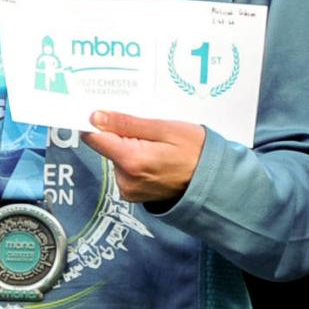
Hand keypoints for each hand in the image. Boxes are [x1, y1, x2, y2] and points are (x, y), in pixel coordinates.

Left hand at [82, 111, 204, 206]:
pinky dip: (135, 162)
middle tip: (150, 133)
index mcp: (132, 160)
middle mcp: (125, 179)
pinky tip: (156, 160)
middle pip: (107, 147)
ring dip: (130, 149)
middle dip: (122, 136)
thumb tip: (96, 117)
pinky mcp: (133, 195)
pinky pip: (125, 171)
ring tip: (157, 148)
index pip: (94, 138)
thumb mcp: (165, 128)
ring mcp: (129, 190)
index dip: (98, 123)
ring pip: (116, 158)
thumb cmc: (196, 152)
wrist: (214, 182)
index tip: (106, 113)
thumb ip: (127, 123)